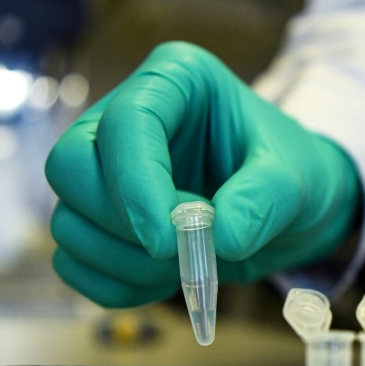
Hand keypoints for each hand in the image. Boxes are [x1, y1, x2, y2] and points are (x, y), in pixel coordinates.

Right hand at [45, 42, 361, 307]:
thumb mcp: (297, 179)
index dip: (135, 186)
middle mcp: (124, 119)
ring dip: (123, 261)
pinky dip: (115, 286)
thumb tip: (219, 238)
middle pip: (69, 166)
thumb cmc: (295, 174)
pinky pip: (75, 262)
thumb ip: (264, 201)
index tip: (169, 240)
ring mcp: (106, 172)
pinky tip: (165, 282)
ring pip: (67, 221)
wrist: (294, 209)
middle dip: (120, 223)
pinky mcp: (102, 221)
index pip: (123, 124)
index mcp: (173, 80)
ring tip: (188, 265)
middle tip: (180, 251)